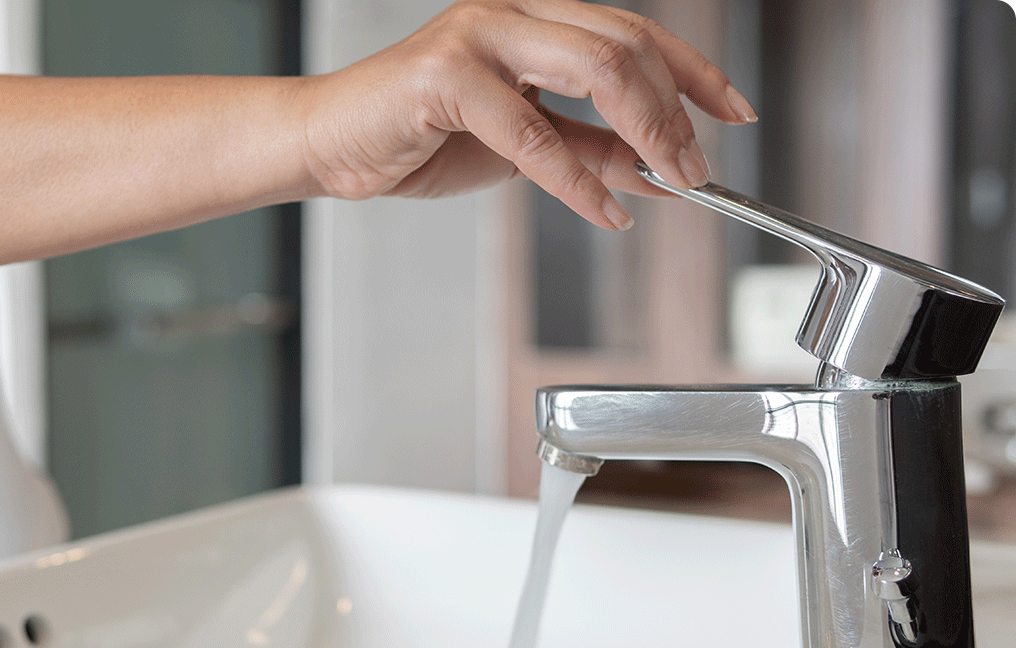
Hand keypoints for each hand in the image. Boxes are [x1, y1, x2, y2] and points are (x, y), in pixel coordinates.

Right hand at [300, 0, 756, 229]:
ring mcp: (479, 36)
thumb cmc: (416, 137)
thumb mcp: (524, 145)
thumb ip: (589, 149)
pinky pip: (534, 131)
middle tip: (700, 165)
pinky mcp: (446, 75)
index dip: (694, 70)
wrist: (331, 146)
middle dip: (677, 110)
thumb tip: (657, 171)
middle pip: (626, 44)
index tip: (732, 112)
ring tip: (672, 179)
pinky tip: (605, 210)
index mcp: (532, 18)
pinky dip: (578, 179)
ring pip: (595, 66)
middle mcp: (511, 12)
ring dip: (646, 131)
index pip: (633, 32)